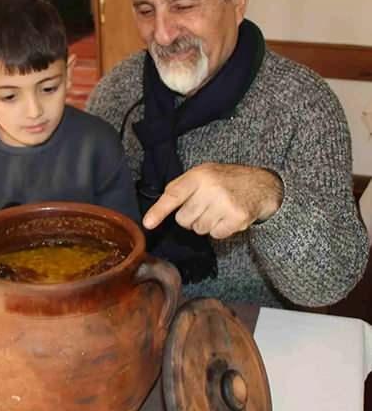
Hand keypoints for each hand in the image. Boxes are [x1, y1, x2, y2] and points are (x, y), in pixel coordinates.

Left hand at [142, 163, 283, 239]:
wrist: (262, 185)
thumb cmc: (225, 181)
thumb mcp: (202, 174)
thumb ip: (180, 188)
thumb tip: (157, 211)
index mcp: (199, 176)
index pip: (173, 195)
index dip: (159, 211)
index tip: (148, 224)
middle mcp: (211, 189)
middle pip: (183, 219)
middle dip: (191, 217)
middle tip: (205, 206)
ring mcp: (225, 204)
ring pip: (198, 229)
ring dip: (205, 224)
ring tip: (218, 210)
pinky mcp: (237, 219)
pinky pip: (215, 235)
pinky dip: (220, 230)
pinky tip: (227, 218)